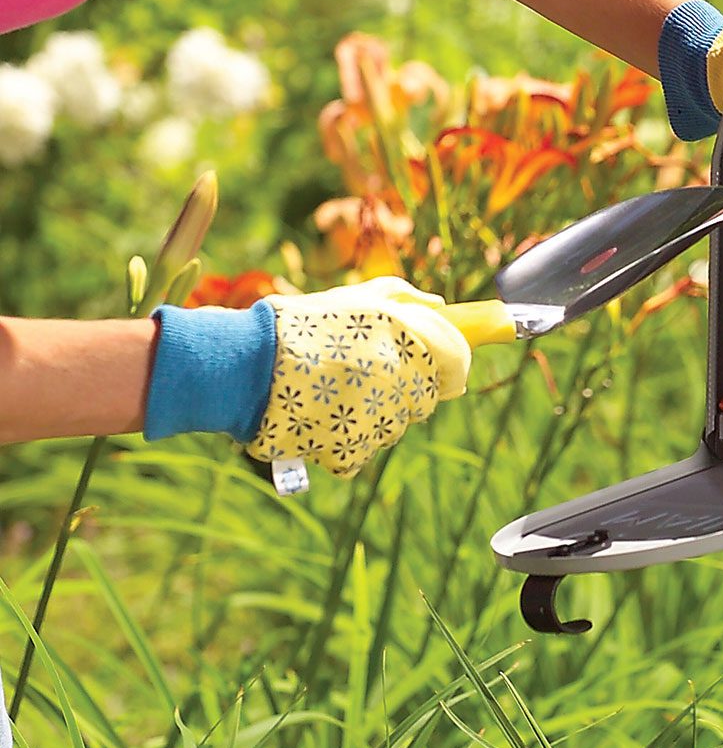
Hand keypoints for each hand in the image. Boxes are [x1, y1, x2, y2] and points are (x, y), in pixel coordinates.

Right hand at [245, 278, 470, 476]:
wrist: (239, 365)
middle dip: (406, 388)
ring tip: (336, 393)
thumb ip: (403, 297)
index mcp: (402, 333)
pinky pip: (367, 449)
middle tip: (365, 376)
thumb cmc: (295, 326)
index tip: (438, 367)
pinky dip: (350, 440)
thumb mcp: (351, 297)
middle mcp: (397, 375)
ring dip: (377, 414)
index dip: (451, 364)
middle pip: (427, 396)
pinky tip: (324, 417)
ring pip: (398, 425)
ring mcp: (376, 416)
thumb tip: (442, 307)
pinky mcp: (353, 449)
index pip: (457, 359)